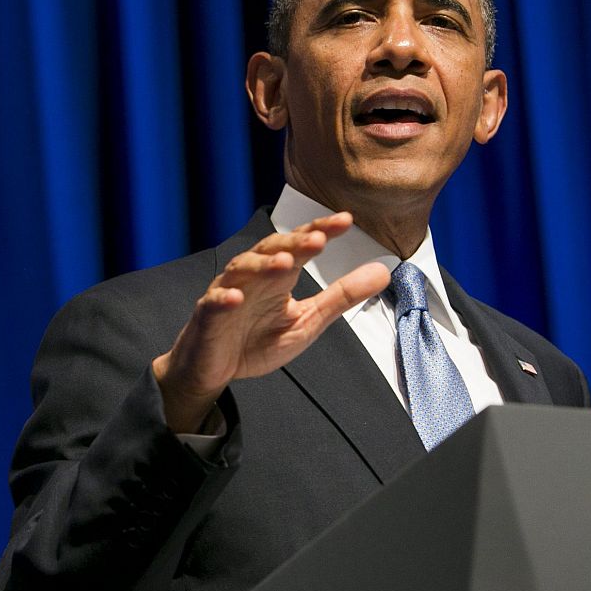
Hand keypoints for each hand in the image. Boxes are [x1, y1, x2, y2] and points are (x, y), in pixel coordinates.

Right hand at [150, 213, 391, 432]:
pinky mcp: (207, 317)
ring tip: (285, 263)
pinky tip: (236, 298)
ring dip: (263, 265)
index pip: (300, 245)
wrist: (214, 369)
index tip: (346, 220)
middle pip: (271, 250)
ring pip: (242, 269)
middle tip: (320, 239)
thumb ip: (341, 296)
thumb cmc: (256, 341)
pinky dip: (223, 298)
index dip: (320, 230)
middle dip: (294, 244)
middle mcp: (253, 278)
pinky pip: (213, 303)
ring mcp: (228, 294)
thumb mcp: (308, 320)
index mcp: (278, 277)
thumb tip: (383, 271)